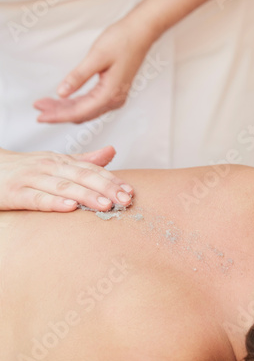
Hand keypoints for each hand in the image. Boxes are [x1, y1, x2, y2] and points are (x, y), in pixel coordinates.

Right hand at [0, 146, 133, 211]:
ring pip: (63, 187)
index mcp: (61, 160)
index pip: (91, 169)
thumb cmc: (26, 169)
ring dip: (86, 196)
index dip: (112, 180)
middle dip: (106, 188)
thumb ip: (84, 160)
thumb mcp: (56, 162)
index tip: (130, 191)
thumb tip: (112, 151)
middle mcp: (49, 166)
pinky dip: (54, 203)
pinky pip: (37, 199)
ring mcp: (32, 179)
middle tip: (126, 200)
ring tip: (106, 204)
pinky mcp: (16, 193)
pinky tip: (70, 208)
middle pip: (82, 176)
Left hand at [34, 18, 152, 123]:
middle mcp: (113, 101)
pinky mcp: (113, 93)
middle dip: (59, 113)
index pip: (79, 112)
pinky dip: (75, 104)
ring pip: (85, 111)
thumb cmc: (122, 42)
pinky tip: (64, 102)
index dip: (58, 115)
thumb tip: (61, 93)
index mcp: (110, 95)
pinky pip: (91, 105)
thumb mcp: (96, 57)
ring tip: (46, 105)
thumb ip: (78, 76)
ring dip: (66, 109)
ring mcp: (114, 99)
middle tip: (39, 111)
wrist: (140, 34)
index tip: (42, 117)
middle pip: (81, 114)